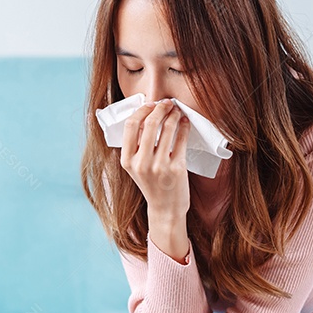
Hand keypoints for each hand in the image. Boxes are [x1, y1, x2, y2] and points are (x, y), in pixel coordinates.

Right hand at [120, 99, 190, 218]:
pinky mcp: (177, 168)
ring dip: (174, 114)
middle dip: (160, 108)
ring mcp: (159, 166)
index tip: (150, 104)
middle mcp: (141, 163)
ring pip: (168, 128)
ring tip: (177, 111)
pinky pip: (181, 139)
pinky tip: (185, 122)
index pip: (131, 126)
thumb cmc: (152, 185)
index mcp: (127, 161)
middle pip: (150, 123)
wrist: (165, 208)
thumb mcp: (136, 167)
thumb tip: (146, 115)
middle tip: (167, 103)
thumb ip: (137, 146)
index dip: (142, 110)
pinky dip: (184, 126)